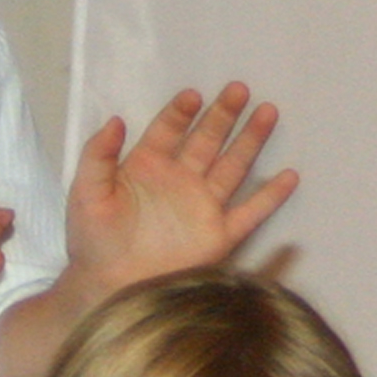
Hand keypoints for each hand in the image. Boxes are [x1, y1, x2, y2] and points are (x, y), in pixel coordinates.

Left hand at [64, 82, 298, 296]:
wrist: (108, 287)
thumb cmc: (93, 240)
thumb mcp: (86, 192)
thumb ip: (98, 155)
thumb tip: (116, 119)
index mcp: (148, 166)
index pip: (168, 129)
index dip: (181, 112)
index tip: (193, 95)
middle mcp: (180, 180)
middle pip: (207, 139)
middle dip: (223, 114)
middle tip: (239, 89)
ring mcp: (202, 206)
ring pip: (233, 166)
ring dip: (251, 140)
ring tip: (268, 111)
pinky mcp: (218, 236)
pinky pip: (250, 213)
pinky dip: (270, 196)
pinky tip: (290, 175)